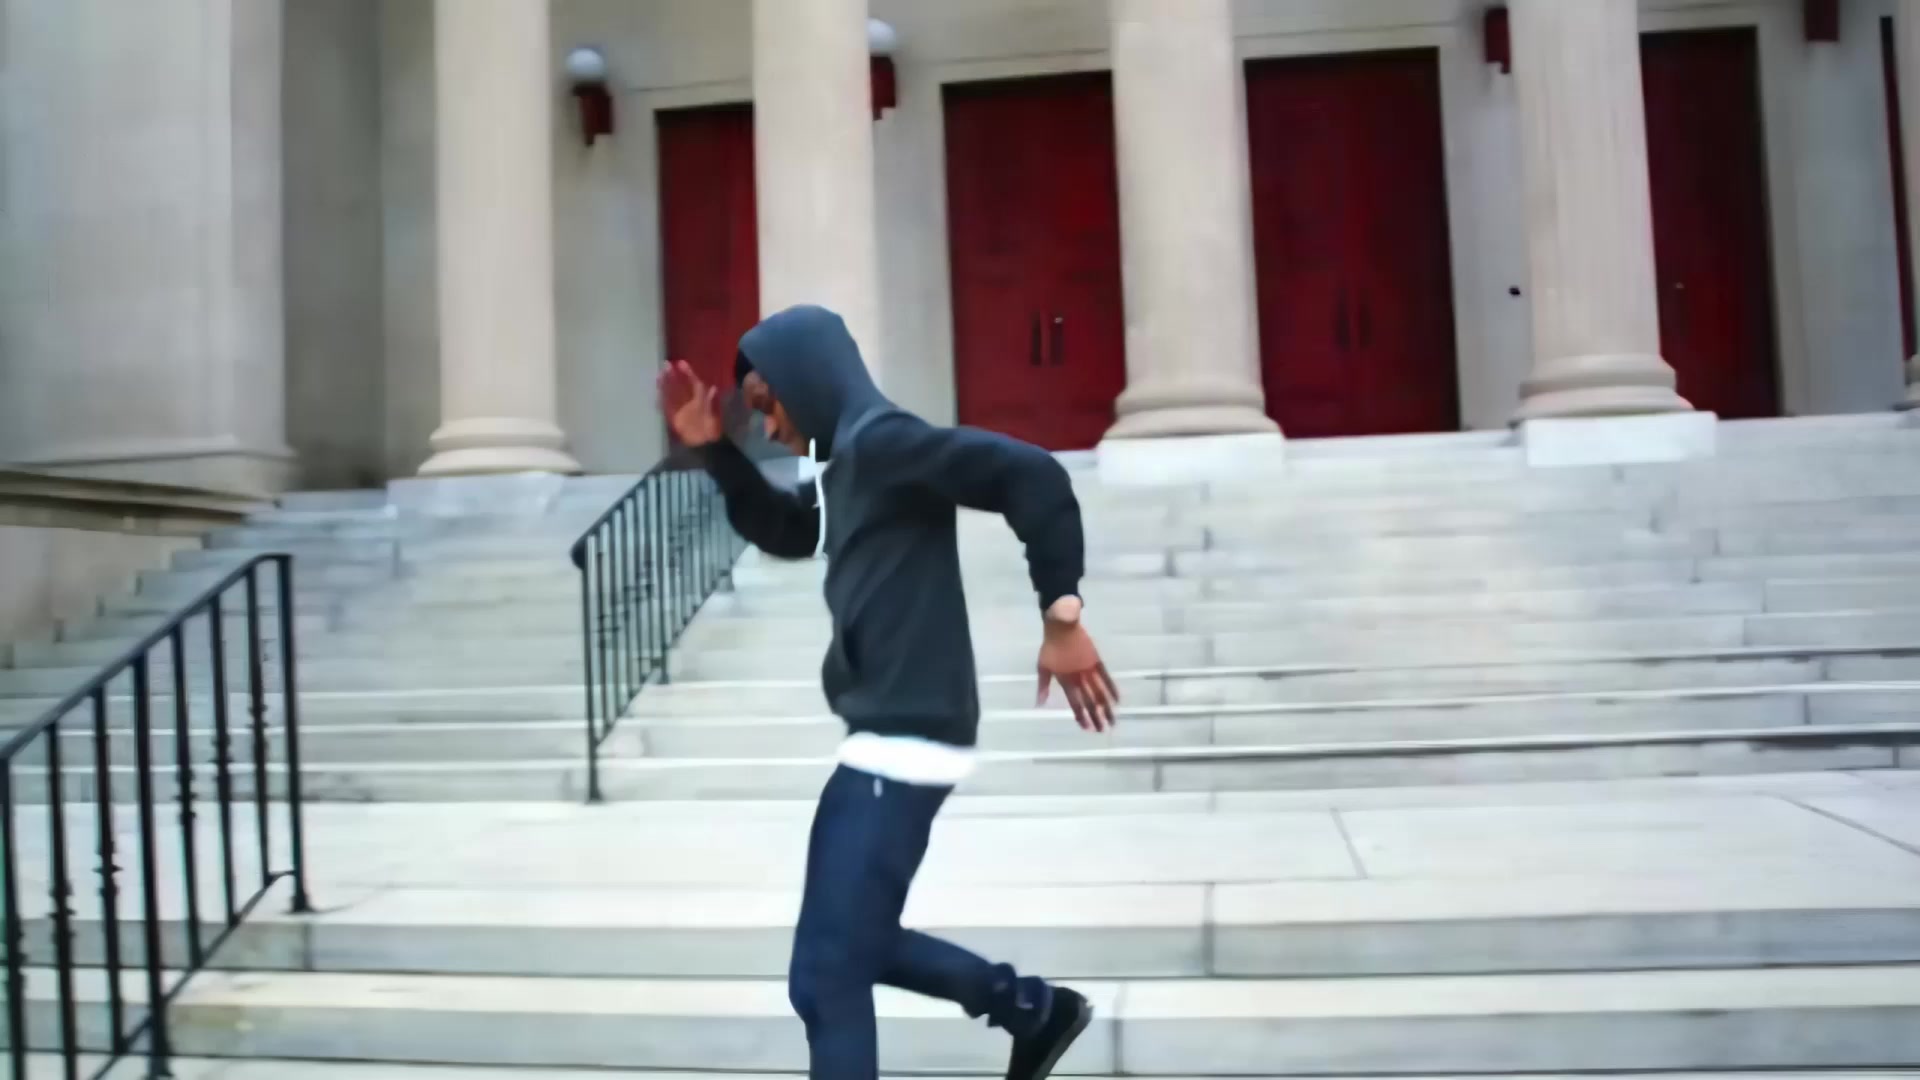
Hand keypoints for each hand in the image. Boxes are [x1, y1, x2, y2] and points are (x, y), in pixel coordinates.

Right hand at [658, 360, 724, 446]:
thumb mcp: (714, 417)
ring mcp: (681, 409)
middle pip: (680, 386)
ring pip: (672, 394)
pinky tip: (656, 390)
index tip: (680, 363)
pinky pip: (666, 406)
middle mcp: (690, 401)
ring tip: (658, 374)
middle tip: (665, 364)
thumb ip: (712, 403)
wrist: (704, 446)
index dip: (687, 373)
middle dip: (673, 376)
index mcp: (700, 399)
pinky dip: (661, 398)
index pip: (693, 383)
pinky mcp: (674, 417)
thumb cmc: (712, 430)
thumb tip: (713, 389)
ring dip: (665, 384)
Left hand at [1037, 599, 1118, 732]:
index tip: (1086, 728)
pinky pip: (1106, 677)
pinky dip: (1112, 689)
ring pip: (1100, 692)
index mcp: (1065, 680)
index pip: (1075, 702)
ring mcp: (1089, 669)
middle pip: (1089, 701)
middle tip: (1102, 730)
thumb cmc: (1050, 646)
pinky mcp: (1096, 661)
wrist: (1061, 626)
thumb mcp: (1042, 667)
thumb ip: (1043, 687)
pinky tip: (1117, 700)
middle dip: (1096, 716)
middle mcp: (1079, 677)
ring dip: (1106, 708)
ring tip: (1112, 720)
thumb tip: (1039, 704)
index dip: (1081, 715)